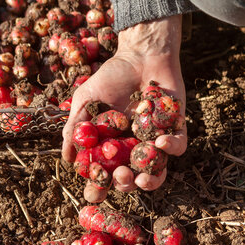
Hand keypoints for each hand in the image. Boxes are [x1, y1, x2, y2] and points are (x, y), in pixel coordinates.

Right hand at [61, 15, 186, 202]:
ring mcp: (154, 142)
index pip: (104, 175)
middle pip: (130, 180)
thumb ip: (74, 128)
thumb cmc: (110, 77)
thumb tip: (67, 158)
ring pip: (156, 173)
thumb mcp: (85, 100)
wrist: (140, 54)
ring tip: (141, 177)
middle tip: (120, 175)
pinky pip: (177, 148)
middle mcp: (132, 149)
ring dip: (150, 181)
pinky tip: (160, 141)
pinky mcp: (176, 130)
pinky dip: (171, 149)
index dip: (99, 188)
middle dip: (124, 184)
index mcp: (110, 147)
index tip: (95, 190)